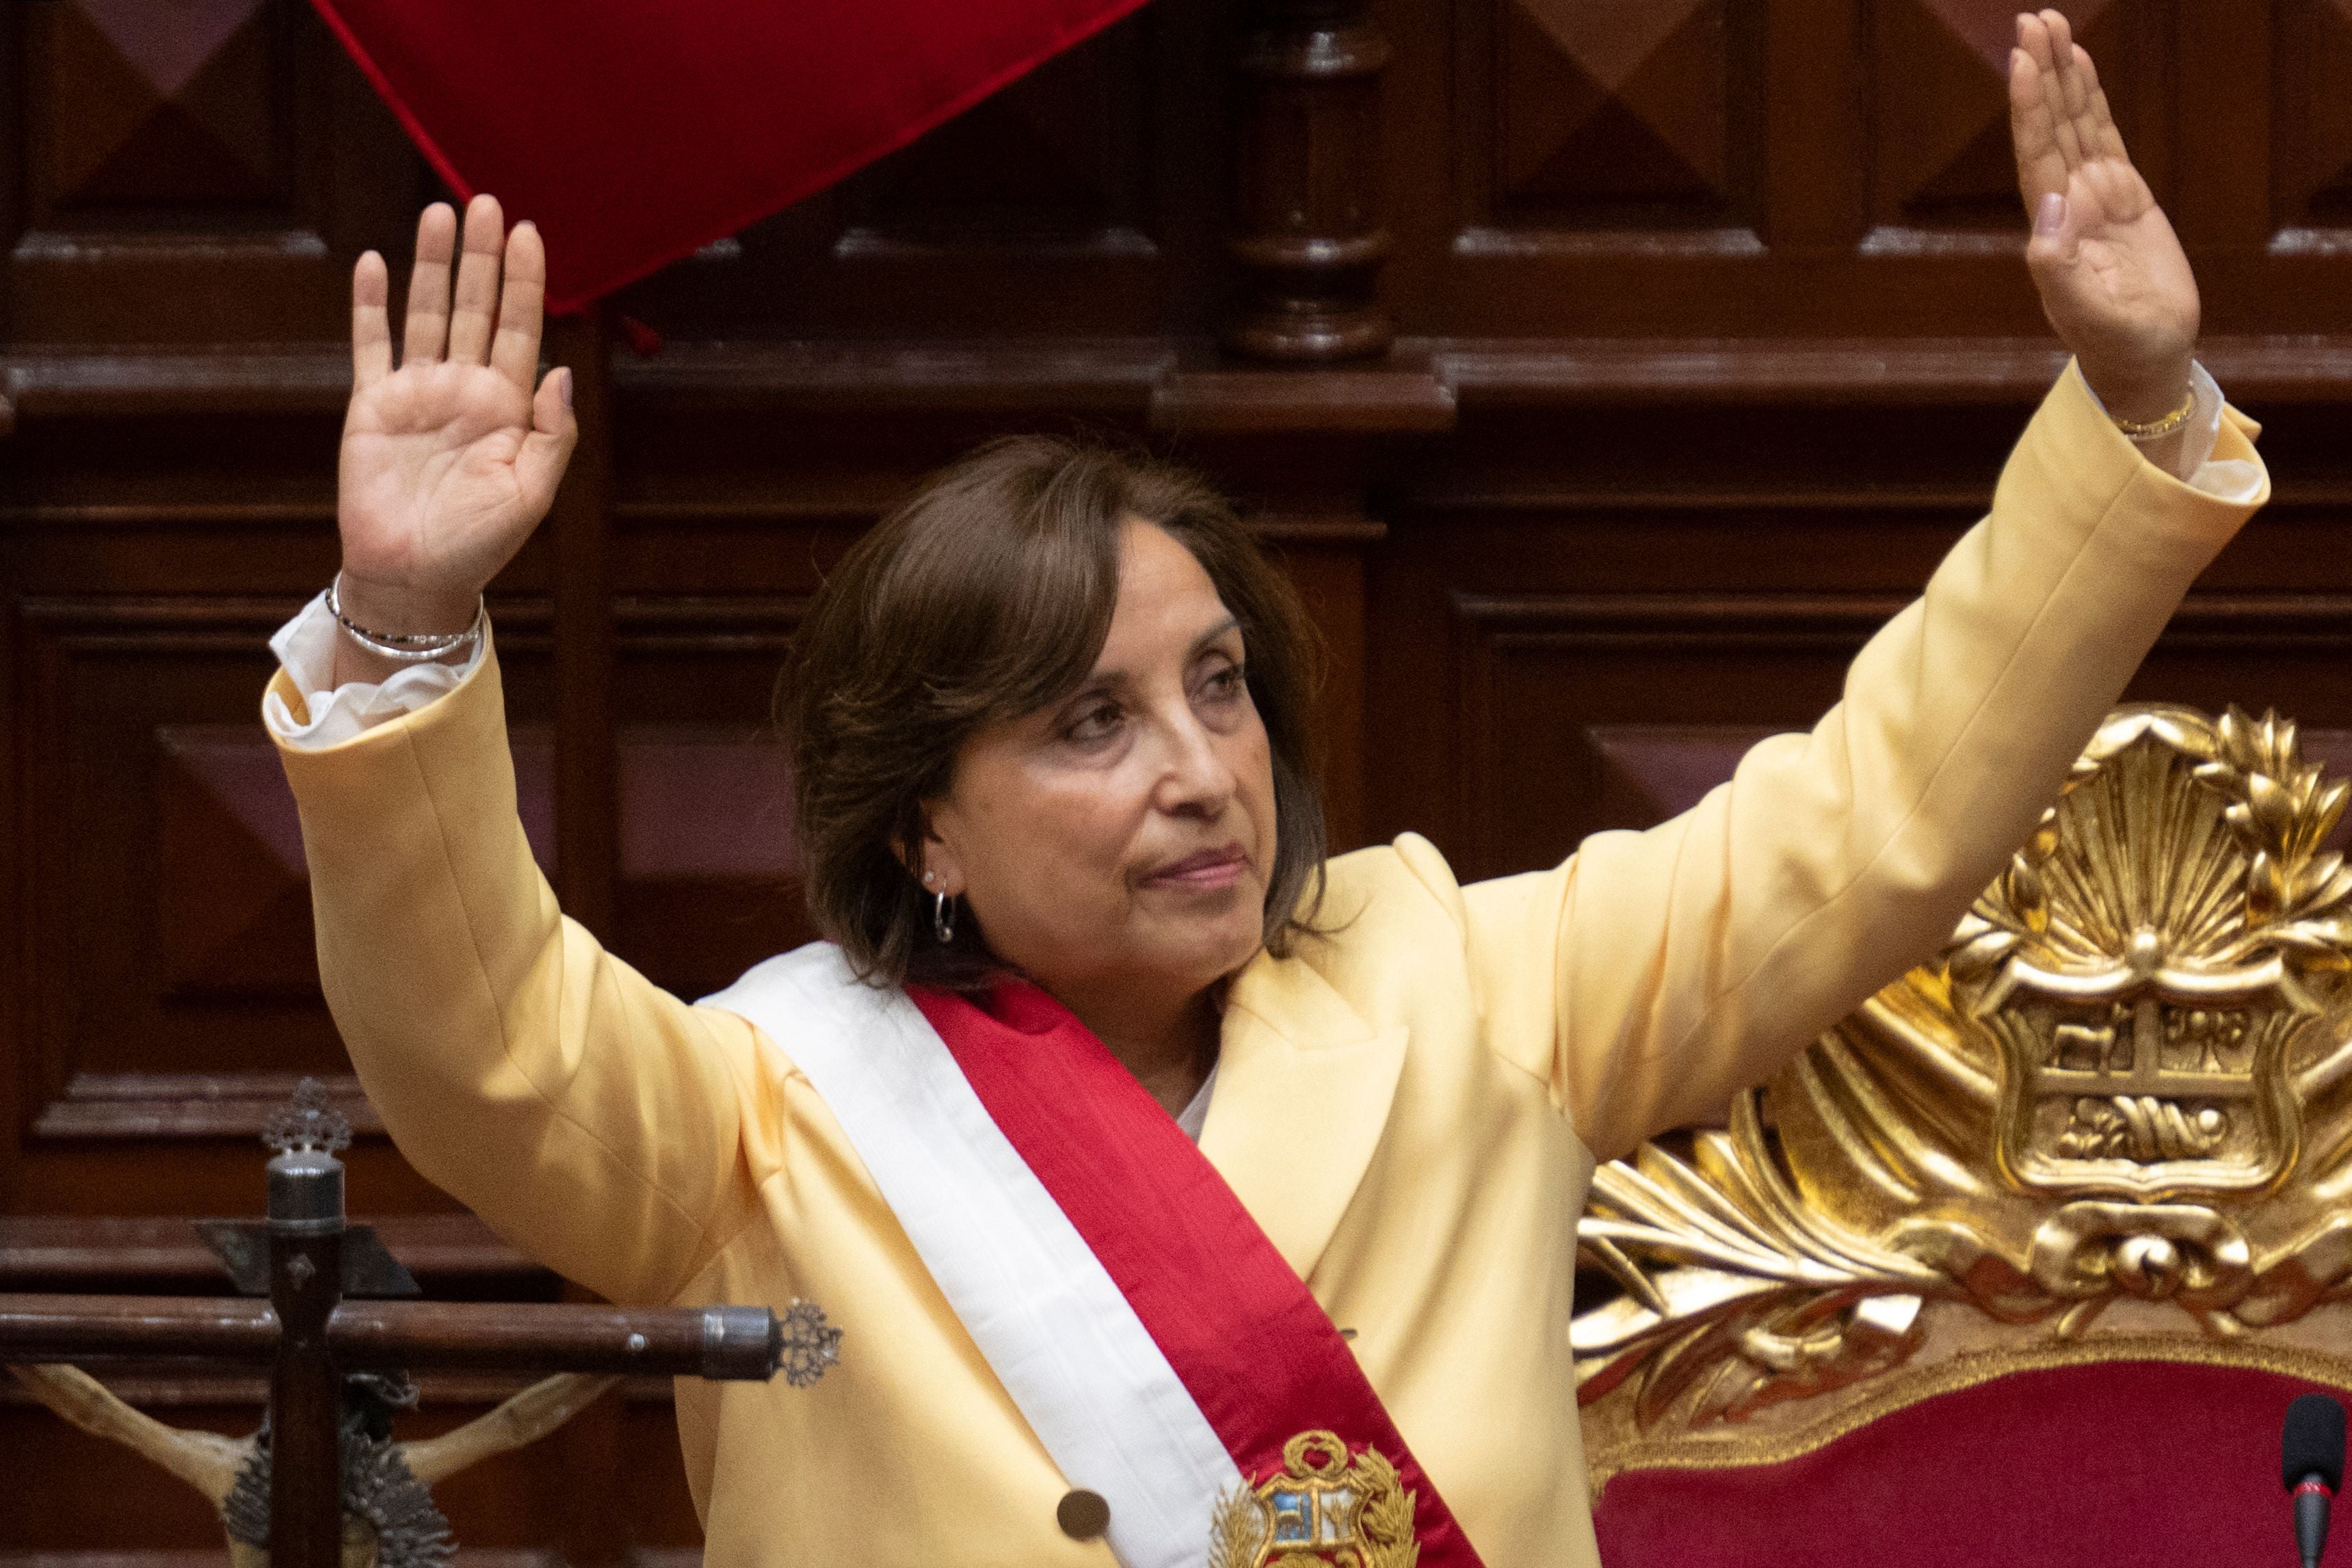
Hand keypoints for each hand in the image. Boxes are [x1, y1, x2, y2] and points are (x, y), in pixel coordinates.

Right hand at [337, 194, 576, 645]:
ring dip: (432, 265)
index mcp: (507, 407)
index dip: (525, 281)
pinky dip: (372, 305)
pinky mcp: (372, 405)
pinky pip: (371, 345)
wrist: (413, 575)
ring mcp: (417, 392)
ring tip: (439, 213)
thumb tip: (562, 370)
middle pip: (475, 307)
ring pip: (427, 313)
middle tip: (485, 201)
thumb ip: (553, 434)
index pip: (520, 329)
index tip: (529, 233)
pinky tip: (377, 262)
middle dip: (480, 256)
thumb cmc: (478, 543)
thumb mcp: (531, 493)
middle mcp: (464, 389)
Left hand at [2009, 10, 2197, 424]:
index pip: (2036, 153)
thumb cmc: (2115, 343)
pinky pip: (2104, 136)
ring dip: (2061, 76)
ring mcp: (2094, 196)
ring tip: (2051, 26)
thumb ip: (2059, 267)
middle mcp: (2067, 203)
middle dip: (2041, 72)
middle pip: (2050, 124)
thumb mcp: (2087, 312)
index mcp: (2054, 226)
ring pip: (2074, 122)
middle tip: (2033, 19)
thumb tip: (2047, 209)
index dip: (2028, 107)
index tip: (2022, 61)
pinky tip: (2081, 68)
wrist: (2145, 357)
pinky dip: (2091, 100)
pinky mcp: (2124, 196)